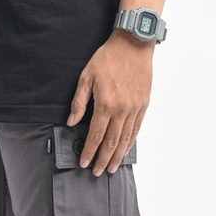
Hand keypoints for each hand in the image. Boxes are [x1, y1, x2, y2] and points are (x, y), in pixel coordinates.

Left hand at [66, 29, 153, 174]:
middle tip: (97, 171)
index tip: (84, 162)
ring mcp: (135, 108)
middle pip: (111, 142)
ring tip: (111, 167)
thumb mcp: (86, 77)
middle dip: (103, 159)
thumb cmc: (108, 58)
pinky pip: (136, 129)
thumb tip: (71, 121)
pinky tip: (124, 151)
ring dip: (117, 156)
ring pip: (125, 139)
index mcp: (106, 104)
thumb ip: (79, 102)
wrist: (133, 44)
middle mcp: (122, 109)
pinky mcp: (143, 105)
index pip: (95, 135)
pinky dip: (130, 142)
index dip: (89, 151)